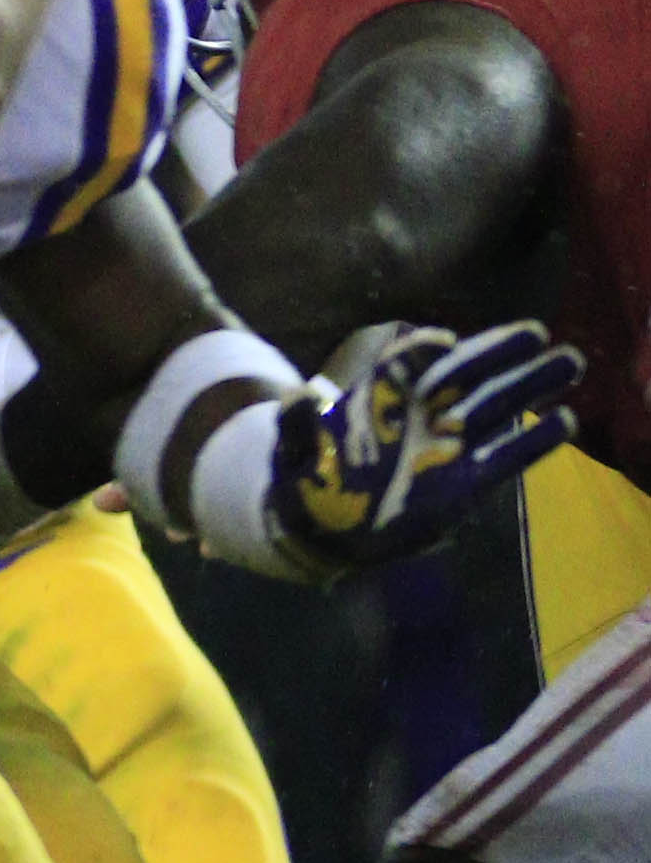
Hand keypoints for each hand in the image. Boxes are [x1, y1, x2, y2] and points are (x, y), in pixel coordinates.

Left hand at [265, 320, 581, 576]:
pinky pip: (504, 459)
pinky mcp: (464, 485)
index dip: (421, 352)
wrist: (325, 530)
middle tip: (537, 333)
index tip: (441, 344)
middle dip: (500, 354)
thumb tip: (293, 399)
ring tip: (570, 360)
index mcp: (378, 402)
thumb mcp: (292, 457)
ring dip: (530, 385)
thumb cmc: (308, 484)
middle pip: (465, 376)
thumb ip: (295, 430)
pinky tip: (565, 420)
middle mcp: (420, 416)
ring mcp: (446, 447)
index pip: (404, 366)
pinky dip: (532, 442)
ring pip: (494, 408)